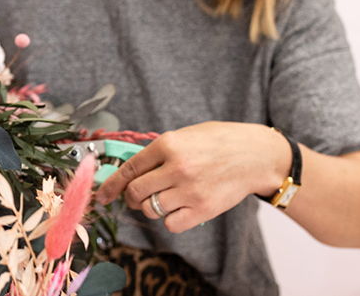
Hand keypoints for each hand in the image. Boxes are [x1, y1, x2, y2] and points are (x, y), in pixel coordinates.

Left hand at [94, 121, 290, 232]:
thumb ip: (158, 152)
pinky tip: (178, 208)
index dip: (110, 184)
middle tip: (135, 195)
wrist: (257, 155)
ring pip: (150, 209)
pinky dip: (169, 220)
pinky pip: (170, 224)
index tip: (102, 195)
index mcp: (168, 144)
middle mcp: (176, 167)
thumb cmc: (219, 142)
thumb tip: (130, 170)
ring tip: (162, 197)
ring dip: (150, 206)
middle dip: (129, 196)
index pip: (129, 168)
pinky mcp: (203, 209)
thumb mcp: (184, 136)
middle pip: (135, 191)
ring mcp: (190, 190)